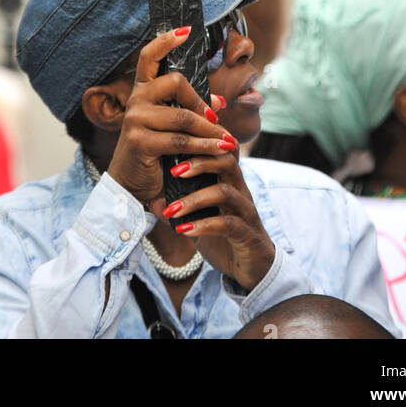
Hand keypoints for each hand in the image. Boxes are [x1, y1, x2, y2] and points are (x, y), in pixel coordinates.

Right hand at [106, 27, 233, 209]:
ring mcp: (136, 120)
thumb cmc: (154, 151)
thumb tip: (220, 101)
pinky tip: (218, 151)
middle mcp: (136, 100)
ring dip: (210, 130)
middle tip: (215, 116)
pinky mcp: (141, 141)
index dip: (165, 40)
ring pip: (183, 116)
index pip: (148, 56)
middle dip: (200, 100)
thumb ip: (189, 109)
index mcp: (142, 91)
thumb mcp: (171, 125)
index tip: (185, 30)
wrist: (132, 184)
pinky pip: (180, 140)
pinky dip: (204, 146)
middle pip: (175, 83)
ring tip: (228, 141)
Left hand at [162, 152, 275, 292]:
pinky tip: (184, 230)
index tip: (175, 140)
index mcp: (229, 180)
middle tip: (172, 171)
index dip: (202, 140)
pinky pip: (227, 224)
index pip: (219, 149)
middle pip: (226, 161)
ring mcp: (245, 210)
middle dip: (199, 162)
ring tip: (172, 210)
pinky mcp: (247, 233)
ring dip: (195, 199)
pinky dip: (204, 225)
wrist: (252, 266)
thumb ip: (181, 207)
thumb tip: (153, 201)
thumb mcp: (200, 218)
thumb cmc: (224, 236)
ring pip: (224, 192)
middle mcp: (240, 189)